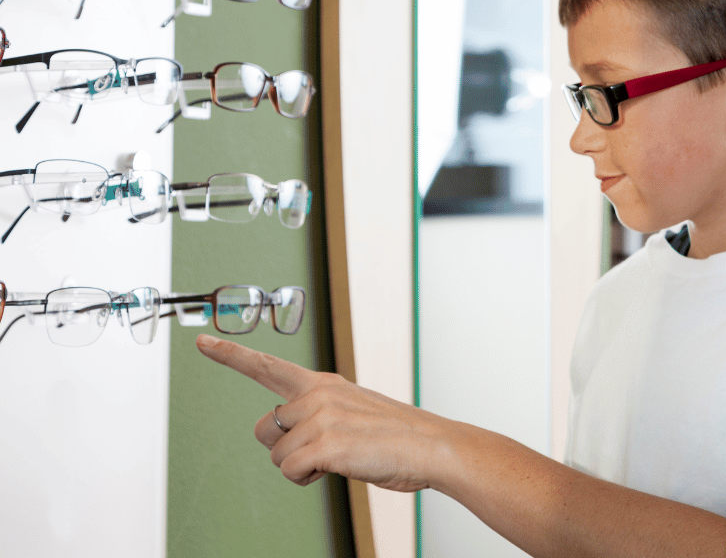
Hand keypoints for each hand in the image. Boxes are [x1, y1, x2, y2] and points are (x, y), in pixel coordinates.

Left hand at [196, 333, 451, 491]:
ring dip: (301, 466)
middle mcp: (317, 394)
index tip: (202, 341)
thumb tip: (289, 436)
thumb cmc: (394, 436)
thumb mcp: (351, 413)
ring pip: (277, 455)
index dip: (230, 354)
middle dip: (283, 446)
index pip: (267, 364)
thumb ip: (316, 415)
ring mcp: (321, 416)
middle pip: (265, 427)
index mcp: (323, 383)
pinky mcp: (325, 442)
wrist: (430, 445)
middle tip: (322, 450)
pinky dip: (308, 478)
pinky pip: (290, 471)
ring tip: (339, 458)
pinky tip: (336, 468)